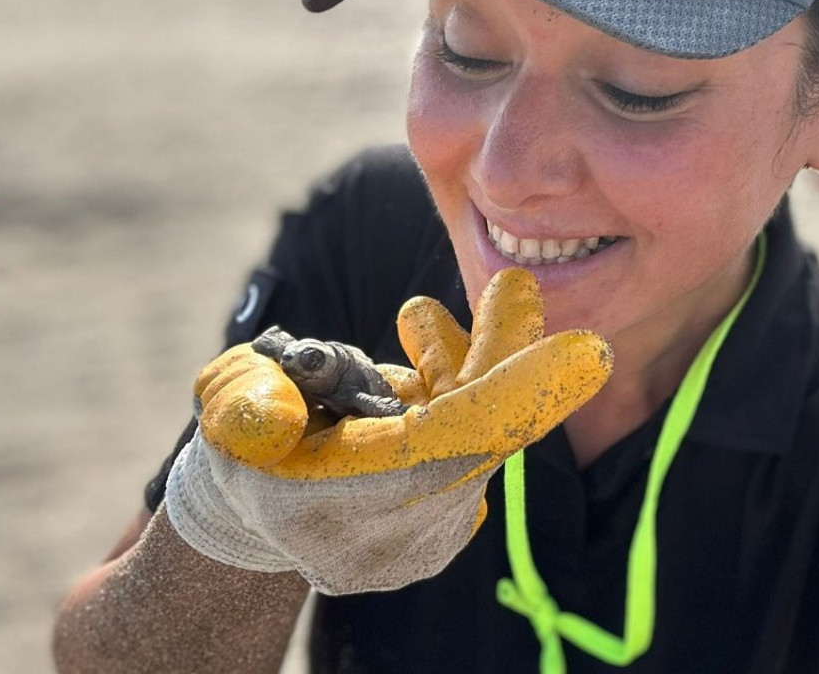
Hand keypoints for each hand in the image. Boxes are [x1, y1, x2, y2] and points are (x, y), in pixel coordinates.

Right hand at [165, 269, 611, 593]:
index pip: (451, 446)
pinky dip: (460, 385)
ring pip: (483, 427)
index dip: (518, 393)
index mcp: (347, 509)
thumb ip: (245, 408)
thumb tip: (281, 409)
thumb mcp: (227, 417)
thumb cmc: (242, 447)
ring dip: (469, 362)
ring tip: (439, 313)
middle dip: (505, 355)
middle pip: (485, 433)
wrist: (258, 513)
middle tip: (515, 287)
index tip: (590, 351)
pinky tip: (423, 344)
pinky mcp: (448, 510)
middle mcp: (402, 531)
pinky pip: (474, 434)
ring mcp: (429, 527)